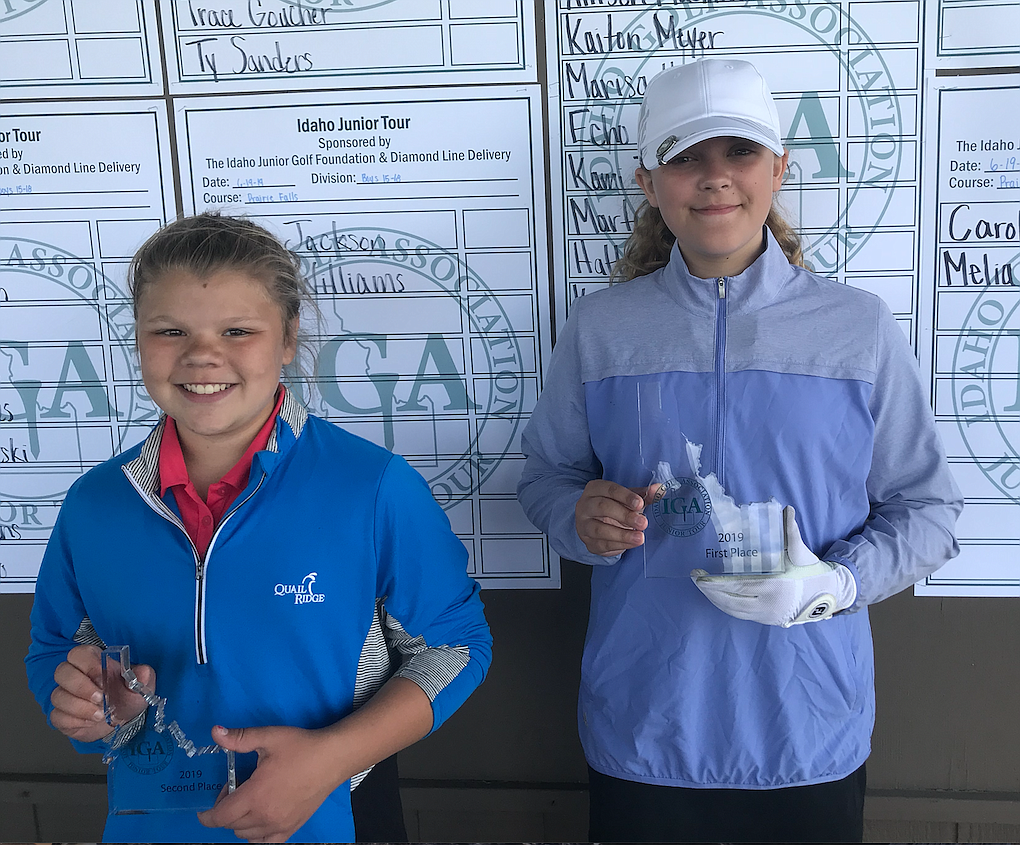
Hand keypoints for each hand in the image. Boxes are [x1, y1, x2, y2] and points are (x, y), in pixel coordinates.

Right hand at [50, 645, 153, 741]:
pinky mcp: (60, 715)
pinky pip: (57, 716)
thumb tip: (143, 672)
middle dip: (81, 686)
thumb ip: (143, 676)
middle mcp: (75, 675)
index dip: (88, 664)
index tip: (103, 678)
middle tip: (101, 698)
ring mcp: (65, 695)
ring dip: (79, 707)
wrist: (121, 721)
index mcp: (93, 661)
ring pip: (58, 696)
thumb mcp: (140, 685)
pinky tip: (91, 722)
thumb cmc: (126, 697)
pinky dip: (75, 720)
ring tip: (101, 714)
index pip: (79, 654)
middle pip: (62, 672)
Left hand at [198, 725, 340, 842]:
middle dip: (225, 811)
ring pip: (246, 835)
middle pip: (231, 825)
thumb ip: (239, 738)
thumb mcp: (269, 737)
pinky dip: (256, 835)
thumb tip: (214, 732)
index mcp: (255, 795)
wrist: (333, 758)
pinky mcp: (291, 828)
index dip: (207, 815)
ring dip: (239, 822)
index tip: (203, 809)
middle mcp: (265, 816)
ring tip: (247, 801)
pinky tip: (260, 819)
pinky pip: (265, 842)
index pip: (221, 816)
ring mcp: (279, 825)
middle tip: (232, 790)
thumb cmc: (300, 747)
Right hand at [575, 480, 660, 555]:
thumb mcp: (627, 498)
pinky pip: (602, 544)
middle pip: (602, 507)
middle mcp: (585, 505)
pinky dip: (619, 545)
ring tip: (640, 538)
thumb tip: (658, 489)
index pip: (609, 489)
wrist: (595, 524)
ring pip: (599, 529)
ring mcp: (584, 525)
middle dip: (624, 515)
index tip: (640, 504)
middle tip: (643, 522)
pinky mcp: (588, 542)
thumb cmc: (613, 506)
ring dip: (622, 534)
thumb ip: (643, 495)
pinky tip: (632, 543)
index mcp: (595, 489)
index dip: (625, 496)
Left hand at [691, 506, 857, 626]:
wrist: (826, 595)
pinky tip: (717, 597)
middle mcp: (768, 604)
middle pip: (730, 601)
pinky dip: (726, 607)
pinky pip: (741, 615)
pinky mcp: (767, 620)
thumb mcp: (800, 552)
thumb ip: (791, 532)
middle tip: (695, 578)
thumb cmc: (810, 571)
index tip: (700, 576)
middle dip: (709, 591)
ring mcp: (766, 615)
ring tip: (702, 586)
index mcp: (773, 586)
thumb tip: (786, 509)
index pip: (737, 587)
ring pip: (733, 611)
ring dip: (715, 600)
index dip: (715, 583)